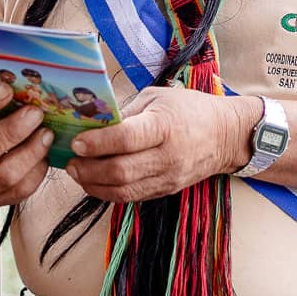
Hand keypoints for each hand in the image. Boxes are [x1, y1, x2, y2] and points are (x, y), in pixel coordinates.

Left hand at [65, 87, 254, 202]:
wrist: (226, 135)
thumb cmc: (189, 109)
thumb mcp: (156, 98)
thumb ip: (125, 113)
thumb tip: (90, 123)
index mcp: (165, 126)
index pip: (126, 139)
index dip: (97, 143)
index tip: (76, 142)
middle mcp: (168, 155)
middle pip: (121, 171)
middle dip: (88, 170)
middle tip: (70, 162)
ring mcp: (168, 177)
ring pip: (124, 191)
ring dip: (94, 185)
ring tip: (77, 173)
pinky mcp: (166, 190)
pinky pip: (132, 197)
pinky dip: (108, 192)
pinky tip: (94, 182)